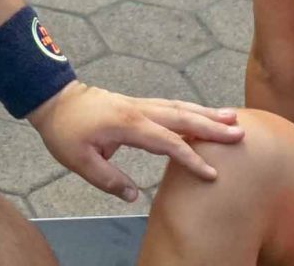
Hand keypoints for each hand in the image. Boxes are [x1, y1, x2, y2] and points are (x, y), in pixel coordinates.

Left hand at [26, 82, 240, 203]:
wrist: (53, 99)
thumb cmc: (65, 130)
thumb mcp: (79, 161)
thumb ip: (108, 179)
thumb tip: (134, 195)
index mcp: (127, 125)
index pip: (167, 142)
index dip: (190, 159)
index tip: (212, 173)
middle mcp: (139, 110)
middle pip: (181, 117)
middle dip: (212, 126)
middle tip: (240, 133)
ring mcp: (139, 104)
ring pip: (178, 107)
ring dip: (206, 113)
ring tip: (232, 117)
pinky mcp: (137, 105)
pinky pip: (170, 106)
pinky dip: (190, 110)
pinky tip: (203, 115)